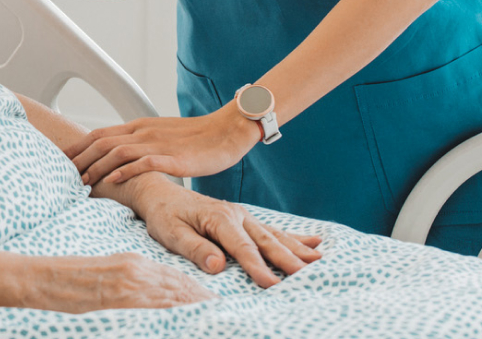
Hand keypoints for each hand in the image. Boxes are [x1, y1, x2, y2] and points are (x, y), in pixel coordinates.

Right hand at [25, 252, 215, 311]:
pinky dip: (177, 313)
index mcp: (134, 264)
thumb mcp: (106, 278)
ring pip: (175, 298)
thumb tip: (153, 305)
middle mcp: (138, 271)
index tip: (216, 306)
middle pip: (181, 289)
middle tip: (229, 314)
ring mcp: (130, 284)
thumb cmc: (70, 282)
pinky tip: (192, 319)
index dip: (197, 294)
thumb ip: (131, 288)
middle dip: (204, 303)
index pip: (175, 281)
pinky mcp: (122, 296)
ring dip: (197, 309)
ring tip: (220, 318)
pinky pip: (157, 307)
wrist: (41, 278)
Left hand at [65, 106, 259, 184]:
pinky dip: (125, 170)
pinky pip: (144, 162)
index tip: (62, 161)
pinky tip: (113, 180)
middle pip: (102, 141)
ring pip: (118, 151)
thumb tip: (123, 159)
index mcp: (139, 126)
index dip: (79, 147)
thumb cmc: (195, 137)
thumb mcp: (161, 137)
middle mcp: (143, 131)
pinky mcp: (173, 157)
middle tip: (63, 175)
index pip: (100, 134)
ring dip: (97, 166)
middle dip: (80, 158)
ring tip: (82, 182)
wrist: (226, 130)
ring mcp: (157, 143)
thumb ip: (142, 144)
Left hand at [123, 175, 321, 287]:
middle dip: (289, 260)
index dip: (258, 268)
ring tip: (321, 262)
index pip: (242, 248)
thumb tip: (217, 265)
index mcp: (218, 218)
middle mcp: (235, 215)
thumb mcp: (171, 233)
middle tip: (312, 276)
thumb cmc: (164, 216)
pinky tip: (315, 243)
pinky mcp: (244, 220)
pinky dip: (295, 238)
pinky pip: (272, 230)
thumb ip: (194, 249)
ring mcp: (242, 216)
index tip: (274, 287)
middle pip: (266, 241)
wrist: (160, 194)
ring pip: (274, 236)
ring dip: (298, 250)